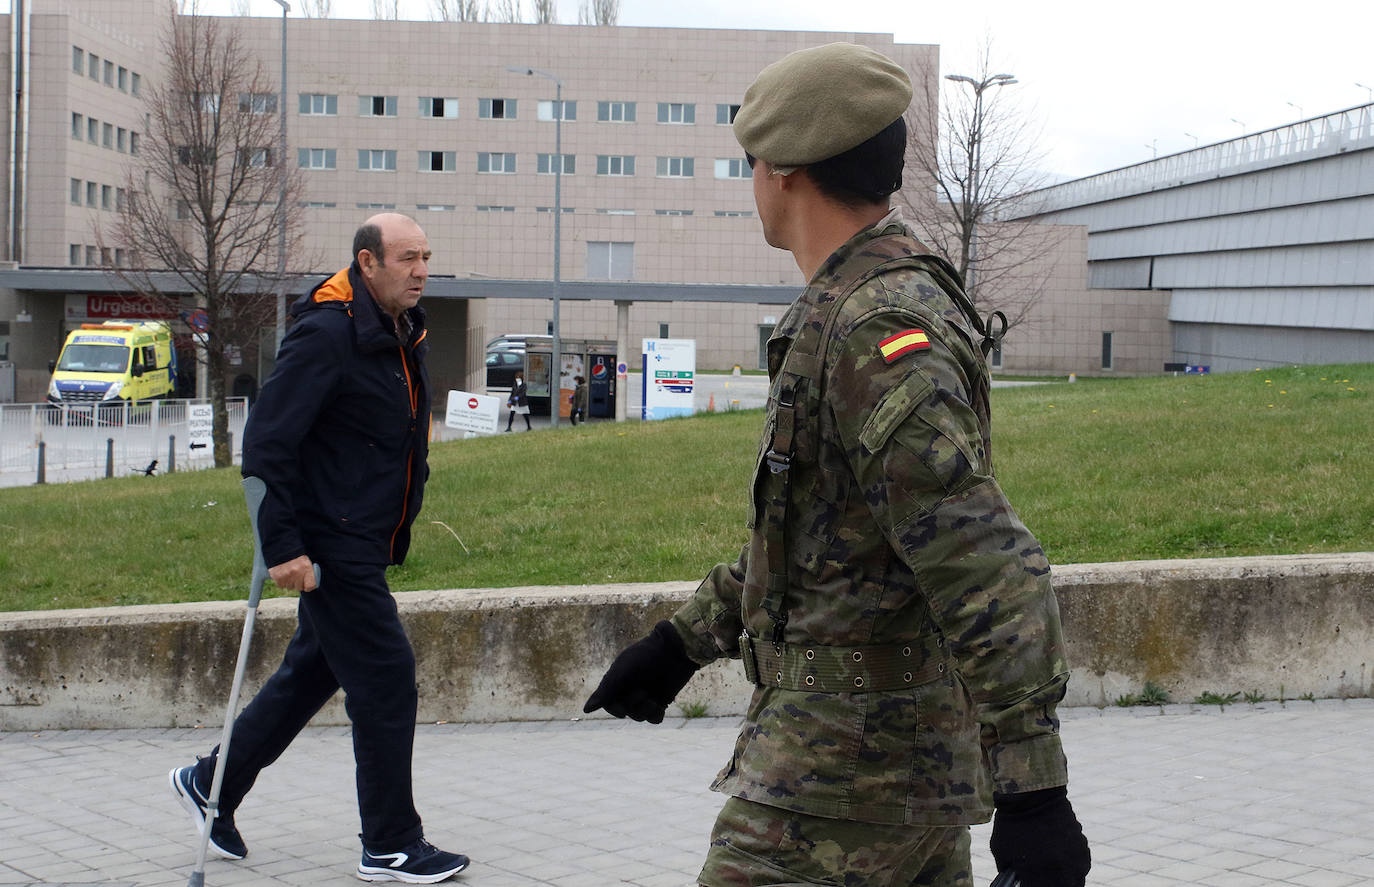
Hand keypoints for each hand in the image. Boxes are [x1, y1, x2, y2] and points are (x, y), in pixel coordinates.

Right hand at [268, 555, 318, 592]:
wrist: (281, 549)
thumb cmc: (296, 556)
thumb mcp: (306, 561)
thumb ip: (310, 573)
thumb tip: (311, 585)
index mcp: (306, 567)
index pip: (310, 586)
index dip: (309, 585)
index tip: (307, 584)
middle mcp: (296, 572)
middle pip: (299, 587)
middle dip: (299, 583)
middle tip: (297, 576)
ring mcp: (286, 576)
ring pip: (290, 587)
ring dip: (290, 582)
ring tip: (289, 573)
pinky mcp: (277, 578)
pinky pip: (282, 585)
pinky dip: (283, 582)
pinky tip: (283, 574)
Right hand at [583, 621, 699, 723]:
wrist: (675, 648)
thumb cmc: (646, 654)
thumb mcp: (623, 670)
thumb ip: (606, 690)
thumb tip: (586, 710)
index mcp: (618, 681)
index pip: (608, 703)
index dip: (614, 709)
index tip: (622, 710)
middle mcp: (630, 690)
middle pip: (624, 712)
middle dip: (632, 706)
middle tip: (642, 692)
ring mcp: (646, 696)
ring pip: (639, 716)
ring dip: (644, 711)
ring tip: (652, 700)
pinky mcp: (661, 700)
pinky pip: (654, 718)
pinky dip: (655, 715)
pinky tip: (659, 705)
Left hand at [990, 787, 1089, 886]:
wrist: (1032, 795)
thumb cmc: (1011, 824)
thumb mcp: (1002, 854)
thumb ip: (1012, 874)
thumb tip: (1018, 882)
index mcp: (1040, 875)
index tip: (1031, 882)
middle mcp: (1062, 872)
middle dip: (1055, 885)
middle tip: (1045, 879)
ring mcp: (1076, 860)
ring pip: (1076, 880)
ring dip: (1066, 878)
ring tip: (1053, 869)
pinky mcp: (1083, 847)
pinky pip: (1081, 865)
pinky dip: (1073, 865)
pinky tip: (1061, 856)